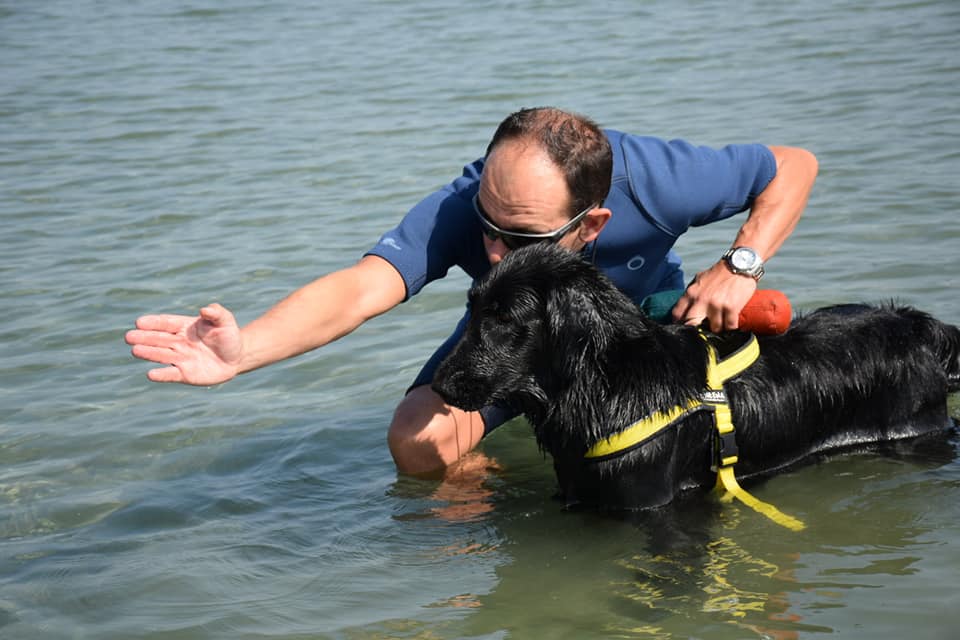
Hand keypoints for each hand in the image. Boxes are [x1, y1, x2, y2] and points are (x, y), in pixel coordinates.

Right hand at [125, 303, 241, 384]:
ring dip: (148, 353)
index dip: (154, 323)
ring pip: (161, 355)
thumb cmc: (229, 336)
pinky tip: (150, 374)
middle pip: (159, 339)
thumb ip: (217, 313)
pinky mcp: (185, 374)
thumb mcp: (226, 321)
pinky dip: (161, 375)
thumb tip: (205, 309)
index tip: (139, 322)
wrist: (237, 357)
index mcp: (186, 327)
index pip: (166, 323)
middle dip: (144, 337)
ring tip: (135, 350)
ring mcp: (181, 358)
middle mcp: (179, 342)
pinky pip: (171, 374)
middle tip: (129, 336)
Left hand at [671, 262, 757, 332]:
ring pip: (714, 329)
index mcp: (691, 293)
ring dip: (718, 329)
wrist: (739, 264)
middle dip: (696, 331)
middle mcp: (702, 300)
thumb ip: (691, 294)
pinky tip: (731, 324)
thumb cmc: (718, 274)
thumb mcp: (699, 280)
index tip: (684, 328)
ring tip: (721, 325)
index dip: (679, 324)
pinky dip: (731, 328)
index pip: (677, 314)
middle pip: (691, 324)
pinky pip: (730, 327)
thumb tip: (683, 311)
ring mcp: (717, 305)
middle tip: (702, 333)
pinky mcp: (732, 308)